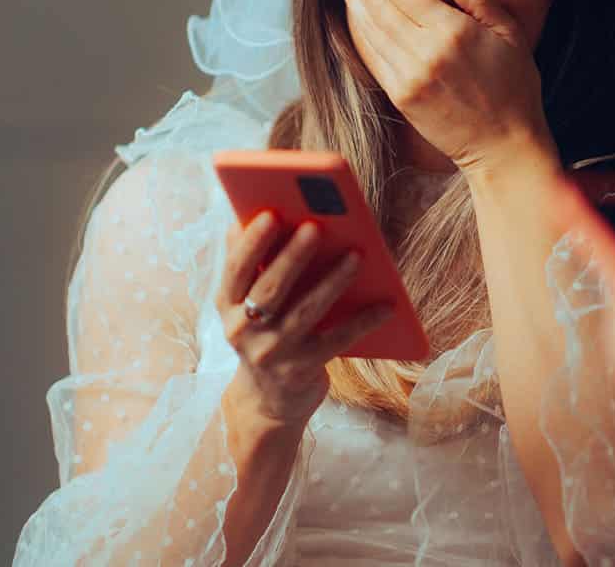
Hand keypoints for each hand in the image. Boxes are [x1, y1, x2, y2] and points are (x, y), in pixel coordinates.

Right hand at [220, 212, 392, 429]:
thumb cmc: (264, 332)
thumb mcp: (245, 303)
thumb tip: (256, 213)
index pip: (236, 269)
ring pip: (305, 312)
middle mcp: (243, 330)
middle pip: (269, 289)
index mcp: (227, 304)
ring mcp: (273, 353)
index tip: (271, 213)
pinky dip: (363, 321)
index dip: (252, 242)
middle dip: (293, 257)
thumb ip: (251, 263)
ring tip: (357, 255)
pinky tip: (387, 304)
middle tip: (316, 226)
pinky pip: (337, 340)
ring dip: (332, 281)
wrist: (268, 401)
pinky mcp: (302, 370)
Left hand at [335, 0, 552, 172]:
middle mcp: (424, 53)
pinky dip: (360, 31)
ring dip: (354, 0)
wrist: (503, 145)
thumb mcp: (509, 33)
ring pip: (371, 29)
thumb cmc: (514, 87)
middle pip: (379, 5)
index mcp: (452, 32)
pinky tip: (355, 14)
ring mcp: (408, 77)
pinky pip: (372, 56)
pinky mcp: (400, 96)